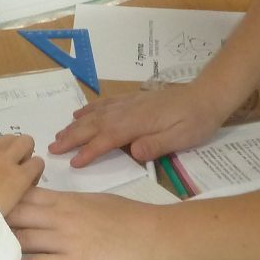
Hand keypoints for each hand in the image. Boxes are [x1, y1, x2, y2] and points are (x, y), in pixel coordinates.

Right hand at [0, 134, 44, 214]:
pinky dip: (35, 172)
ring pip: (26, 142)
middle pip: (8, 139)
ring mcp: (5, 159)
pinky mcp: (21, 174)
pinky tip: (29, 184)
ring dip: (26, 155)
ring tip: (22, 172)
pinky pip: (37, 163)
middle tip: (10, 169)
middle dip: (12, 151)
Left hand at [8, 188, 163, 259]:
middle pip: (16, 214)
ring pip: (22, 238)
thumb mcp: (95, 201)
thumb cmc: (129, 217)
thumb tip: (50, 204)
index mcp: (65, 200)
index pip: (25, 195)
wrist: (153, 237)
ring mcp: (64, 241)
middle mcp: (59, 217)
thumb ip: (69, 203)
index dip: (2, 197)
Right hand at [49, 82, 234, 165]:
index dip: (89, 151)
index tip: (73, 163)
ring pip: (96, 114)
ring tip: (59, 135)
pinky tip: (79, 114)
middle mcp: (128, 111)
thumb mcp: (181, 138)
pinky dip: (89, 109)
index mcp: (137, 123)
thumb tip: (133, 153)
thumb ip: (156, 145)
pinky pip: (104, 104)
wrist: (206, 96)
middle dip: (72, 137)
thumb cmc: (195, 121)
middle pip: (94, 124)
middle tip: (52, 148)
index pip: (107, 138)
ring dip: (76, 125)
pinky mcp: (132, 99)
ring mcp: (128, 103)